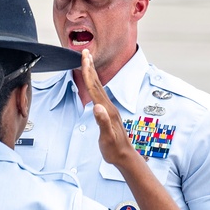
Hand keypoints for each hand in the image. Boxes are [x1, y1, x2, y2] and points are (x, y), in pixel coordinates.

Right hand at [82, 50, 133, 167]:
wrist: (124, 156)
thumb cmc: (114, 149)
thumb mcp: (106, 137)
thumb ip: (102, 122)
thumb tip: (96, 107)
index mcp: (106, 110)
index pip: (95, 88)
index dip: (88, 73)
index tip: (84, 58)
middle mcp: (108, 107)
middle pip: (97, 83)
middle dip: (90, 67)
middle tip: (85, 53)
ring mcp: (109, 110)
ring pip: (99, 88)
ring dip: (92, 74)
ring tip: (87, 63)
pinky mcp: (107, 113)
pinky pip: (99, 95)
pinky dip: (94, 85)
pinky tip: (93, 84)